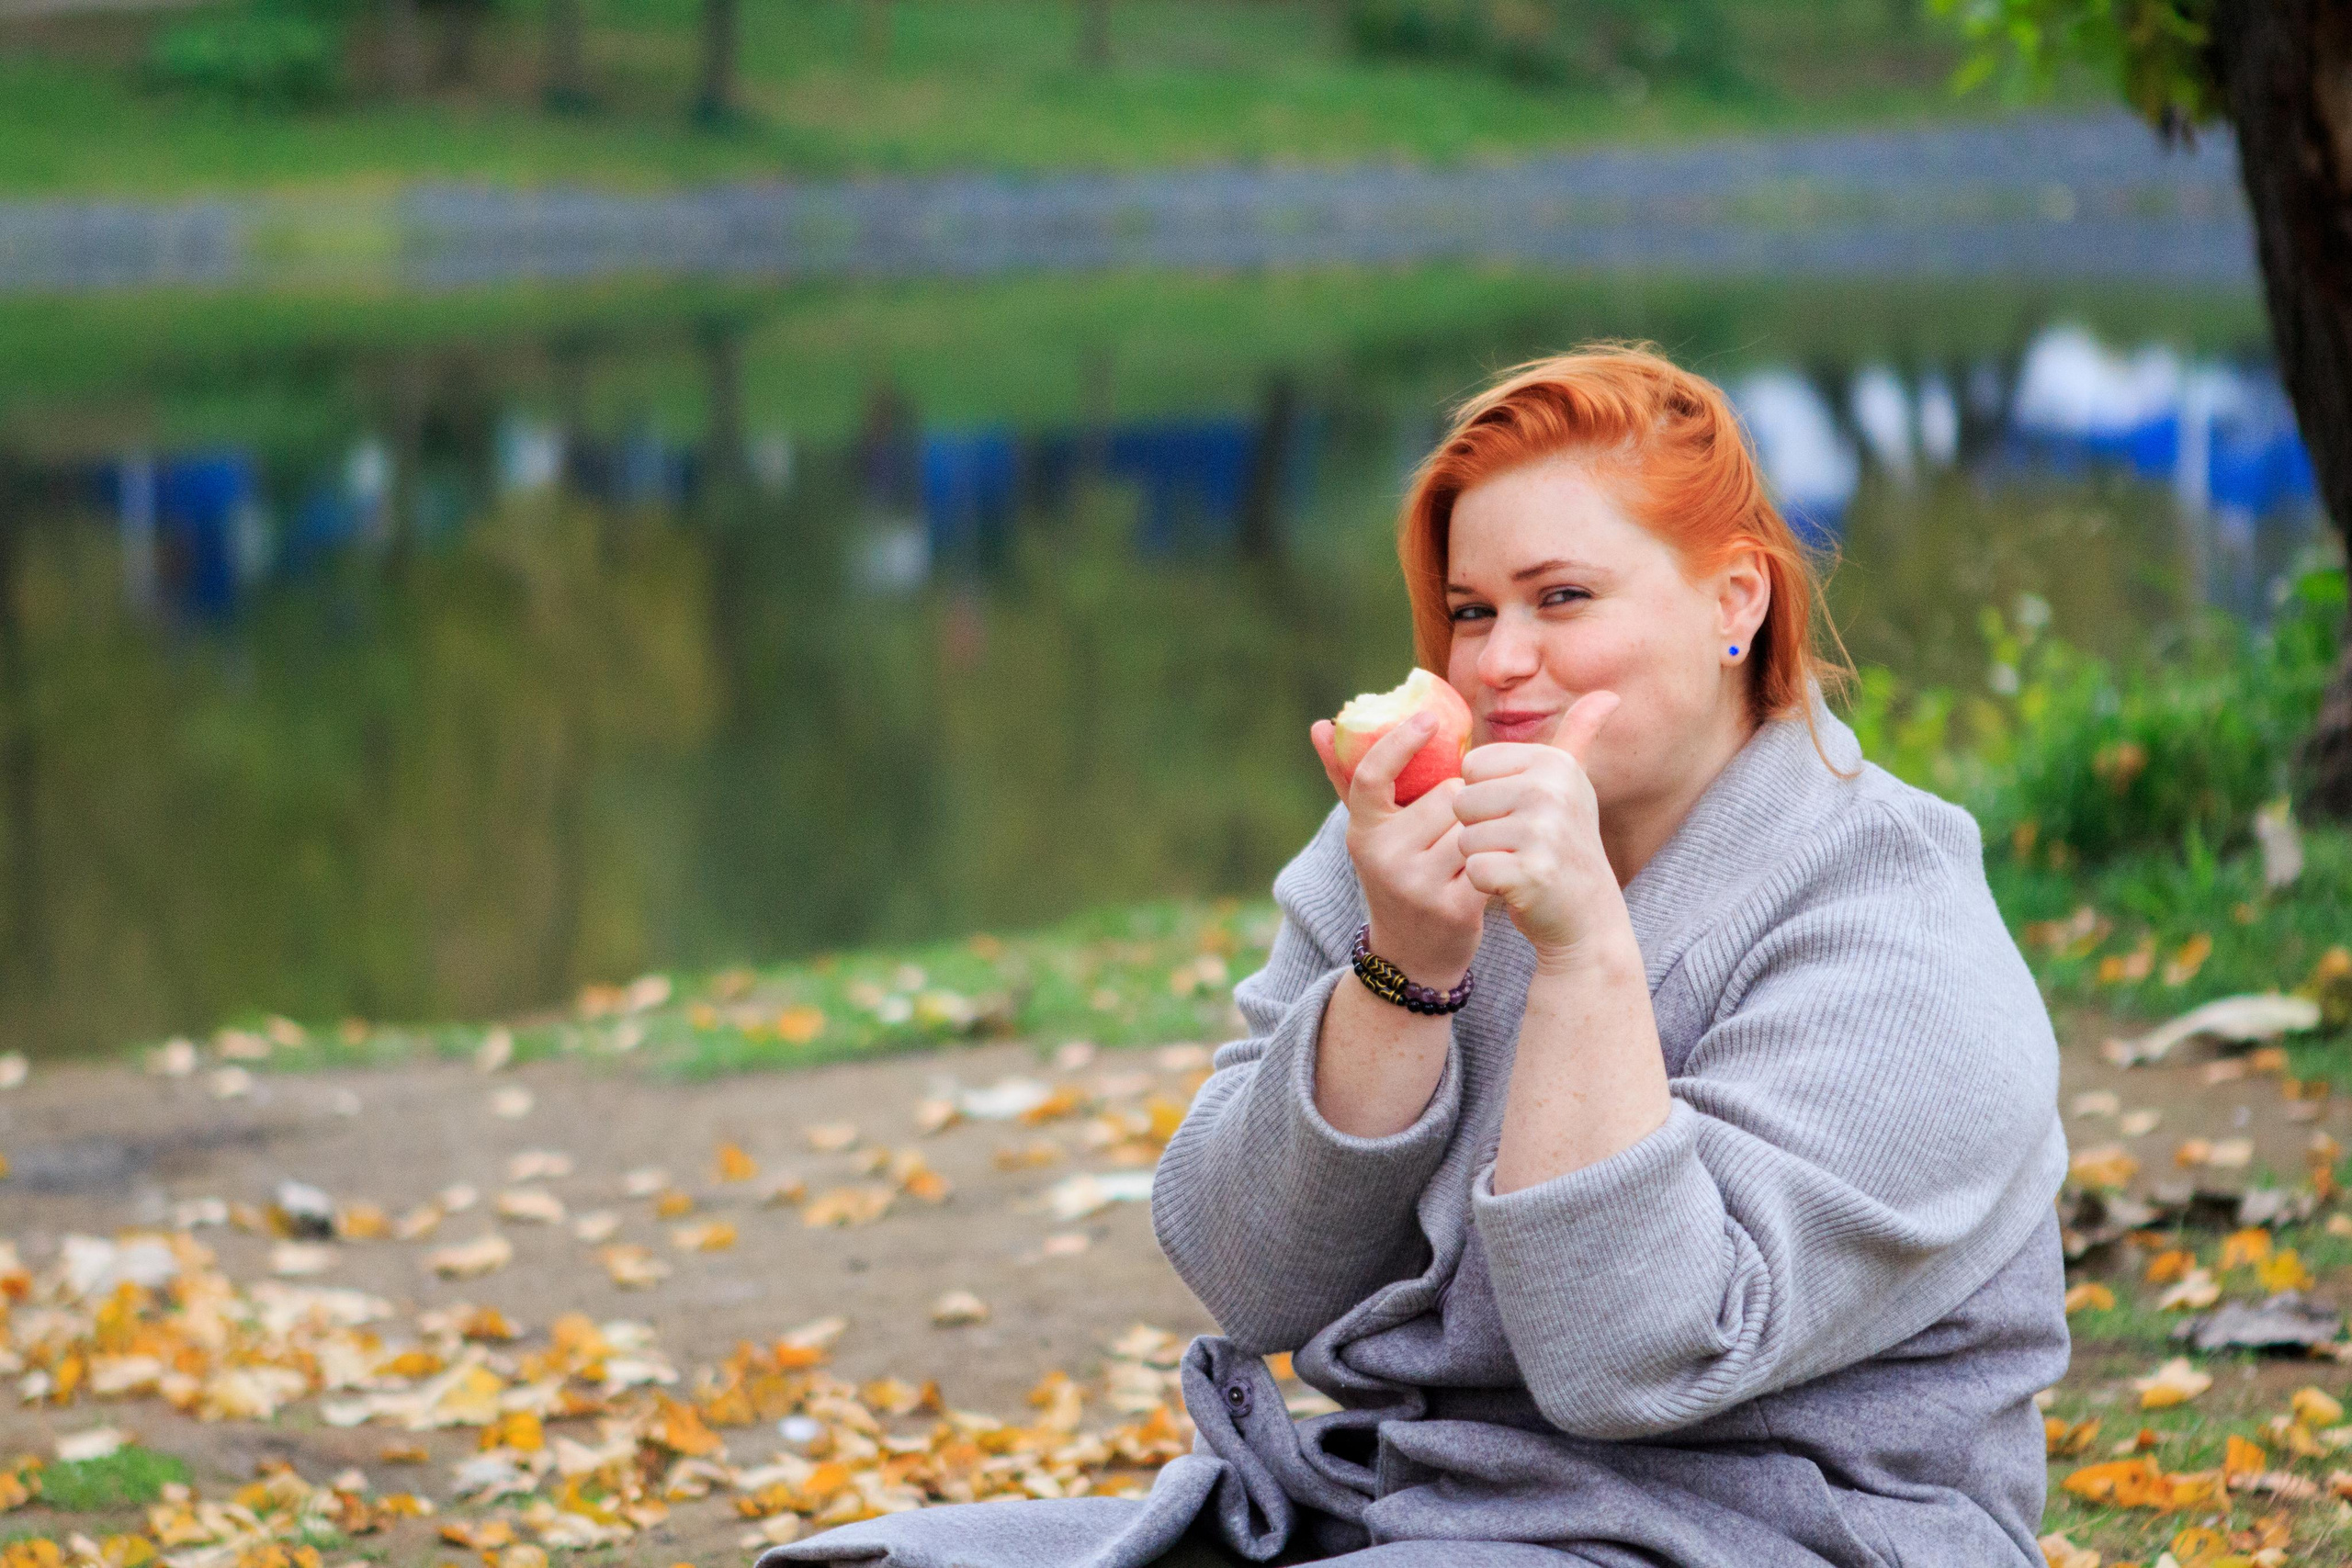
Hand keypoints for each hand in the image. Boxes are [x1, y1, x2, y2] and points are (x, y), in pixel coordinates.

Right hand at [1310, 710, 1485, 983]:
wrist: (1412, 955)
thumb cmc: (1396, 874)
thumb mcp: (1369, 831)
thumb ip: (1347, 777)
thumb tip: (1320, 725)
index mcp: (1362, 832)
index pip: (1374, 774)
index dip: (1401, 742)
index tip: (1429, 718)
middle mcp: (1383, 858)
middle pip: (1447, 794)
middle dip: (1461, 799)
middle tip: (1458, 821)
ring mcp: (1417, 885)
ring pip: (1471, 823)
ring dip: (1480, 826)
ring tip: (1470, 846)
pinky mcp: (1454, 907)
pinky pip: (1488, 855)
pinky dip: (1495, 853)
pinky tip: (1492, 862)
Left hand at [1452, 691, 1623, 967]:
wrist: (1587, 916)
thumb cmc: (1565, 845)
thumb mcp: (1573, 785)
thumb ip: (1579, 736)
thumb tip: (1608, 694)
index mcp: (1554, 763)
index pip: (1472, 767)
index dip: (1484, 796)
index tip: (1519, 814)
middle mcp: (1552, 791)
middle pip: (1462, 801)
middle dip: (1480, 829)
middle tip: (1518, 845)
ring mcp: (1544, 833)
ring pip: (1465, 837)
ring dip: (1483, 857)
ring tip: (1518, 864)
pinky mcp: (1531, 873)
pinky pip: (1474, 869)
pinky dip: (1487, 885)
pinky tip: (1516, 887)